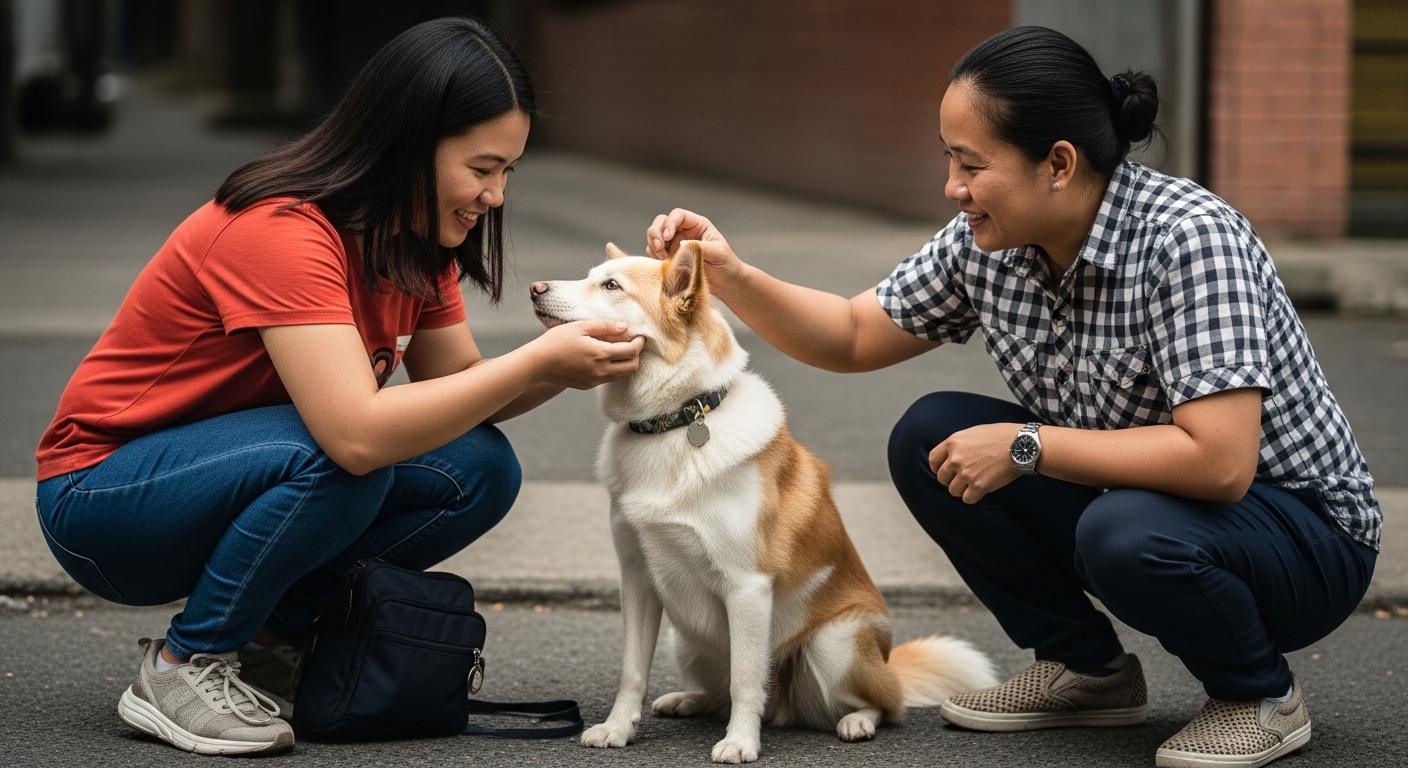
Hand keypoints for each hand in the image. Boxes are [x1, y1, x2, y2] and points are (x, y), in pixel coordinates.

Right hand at [528, 320, 644, 389]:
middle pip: (632, 367)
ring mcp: (594, 380)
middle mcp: (601, 370)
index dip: (640, 343)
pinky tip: (604, 357)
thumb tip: (625, 327)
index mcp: (600, 354)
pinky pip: (608, 378)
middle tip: (633, 343)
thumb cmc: (556, 341)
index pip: (631, 351)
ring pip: (621, 375)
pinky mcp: (588, 385)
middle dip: (636, 355)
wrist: (537, 364)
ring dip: (625, 363)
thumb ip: (605, 327)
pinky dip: (613, 368)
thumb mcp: (580, 327)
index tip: (640, 335)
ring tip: (619, 349)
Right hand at [645, 208, 743, 293]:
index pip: (678, 216)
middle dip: (656, 232)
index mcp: (697, 225)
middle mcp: (684, 232)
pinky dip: (653, 256)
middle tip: (659, 247)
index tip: (668, 237)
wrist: (726, 283)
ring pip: (655, 236)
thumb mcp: (718, 252)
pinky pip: (654, 252)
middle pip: (662, 222)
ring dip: (653, 245)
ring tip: (661, 257)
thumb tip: (681, 245)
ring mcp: (675, 244)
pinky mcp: (670, 258)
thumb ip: (700, 246)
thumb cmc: (726, 264)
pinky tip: (662, 263)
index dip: (670, 223)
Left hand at [928, 423, 1023, 503]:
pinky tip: (981, 491)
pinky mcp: (978, 486)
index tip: (943, 471)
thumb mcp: (974, 432)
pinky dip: (973, 497)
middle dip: (951, 480)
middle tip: (963, 479)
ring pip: (953, 490)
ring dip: (962, 490)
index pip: (933, 459)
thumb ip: (959, 444)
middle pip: (942, 478)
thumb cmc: (1001, 436)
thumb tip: (950, 455)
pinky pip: (967, 499)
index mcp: (953, 442)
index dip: (937, 467)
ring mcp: (966, 473)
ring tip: (973, 484)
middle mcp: (956, 458)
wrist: (1021, 445)